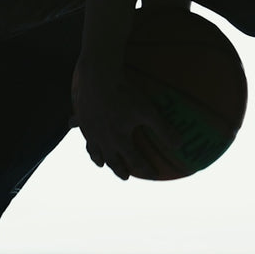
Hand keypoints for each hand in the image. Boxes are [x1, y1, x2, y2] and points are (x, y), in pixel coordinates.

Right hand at [71, 62, 182, 180]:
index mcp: (119, 140)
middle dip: (119, 170)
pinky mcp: (80, 116)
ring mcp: (89, 129)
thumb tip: (180, 144)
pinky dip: (77, 128)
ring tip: (100, 163)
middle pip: (111, 160)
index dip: (145, 169)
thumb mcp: (148, 111)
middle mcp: (102, 139)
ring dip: (98, 158)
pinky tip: (73, 124)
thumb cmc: (125, 93)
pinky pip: (77, 125)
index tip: (152, 174)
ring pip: (93, 149)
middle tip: (125, 176)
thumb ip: (163, 129)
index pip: (134, 161)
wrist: (99, 77)